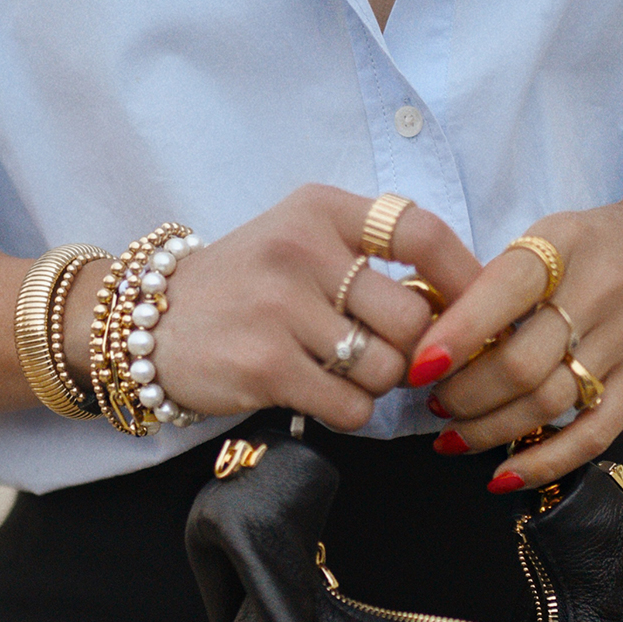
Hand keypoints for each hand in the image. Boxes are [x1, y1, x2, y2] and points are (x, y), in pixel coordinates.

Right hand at [109, 186, 480, 429]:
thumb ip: (372, 260)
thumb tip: (462, 308)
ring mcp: (280, 308)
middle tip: (386, 355)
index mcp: (319, 210)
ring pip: (387, 368)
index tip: (476, 308)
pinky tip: (317, 394)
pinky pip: (351, 406)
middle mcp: (300, 249)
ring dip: (377, 384)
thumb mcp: (301, 242)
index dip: (463, 276)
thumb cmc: (245, 285)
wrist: (146, 321)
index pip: (421, 231)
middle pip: (413, 317)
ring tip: (339, 371)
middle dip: (413, 350)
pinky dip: (348, 411)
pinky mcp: (265, 366)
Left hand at [405, 187, 622, 488]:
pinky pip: (592, 435)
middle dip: (465, 393)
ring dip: (489, 429)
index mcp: (565, 244)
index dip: (457, 335)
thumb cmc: (592, 247)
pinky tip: (502, 476)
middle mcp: (603, 290)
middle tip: (435, 402)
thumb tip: (426, 344)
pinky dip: (543, 463)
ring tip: (453, 436)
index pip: (504, 292)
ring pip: (549, 403)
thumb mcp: (547, 238)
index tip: (418, 366)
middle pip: (522, 362)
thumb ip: (496, 284)